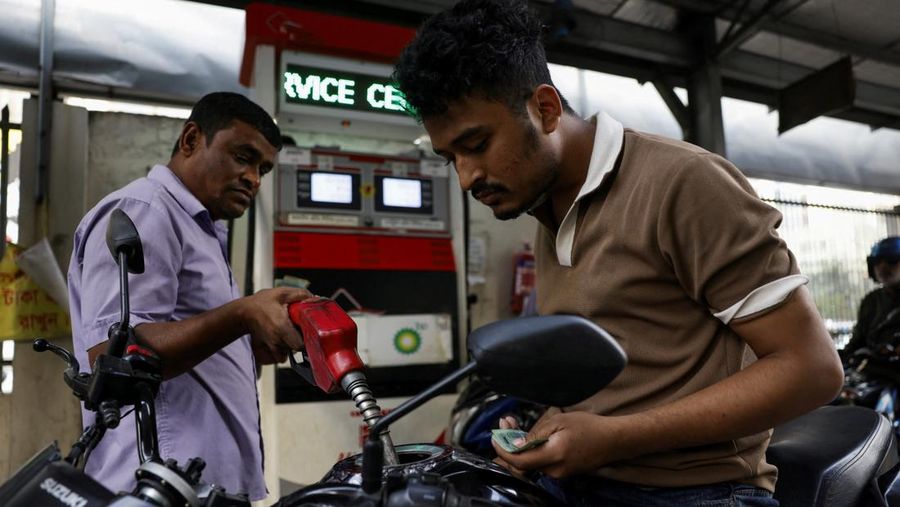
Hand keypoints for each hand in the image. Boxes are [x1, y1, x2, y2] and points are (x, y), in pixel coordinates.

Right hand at [240, 287, 310, 361]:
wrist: (243, 313)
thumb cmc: (261, 303)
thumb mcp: (281, 293)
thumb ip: (300, 295)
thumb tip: (315, 298)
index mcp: (281, 328)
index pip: (300, 345)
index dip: (306, 339)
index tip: (307, 331)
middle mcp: (276, 341)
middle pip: (296, 349)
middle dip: (299, 340)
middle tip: (297, 329)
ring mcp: (271, 348)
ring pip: (288, 353)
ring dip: (290, 345)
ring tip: (287, 332)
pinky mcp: (266, 352)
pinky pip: (279, 357)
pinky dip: (282, 351)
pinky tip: (281, 338)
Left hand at [492, 411, 625, 478]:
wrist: (613, 440)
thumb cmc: (588, 426)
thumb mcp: (559, 421)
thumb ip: (535, 434)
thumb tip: (515, 444)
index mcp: (554, 456)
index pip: (520, 461)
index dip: (503, 451)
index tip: (494, 437)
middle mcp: (555, 470)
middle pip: (523, 463)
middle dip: (509, 443)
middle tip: (504, 423)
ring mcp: (559, 473)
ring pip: (531, 462)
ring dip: (519, 445)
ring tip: (513, 423)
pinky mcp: (562, 471)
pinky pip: (541, 462)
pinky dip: (531, 449)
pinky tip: (529, 435)